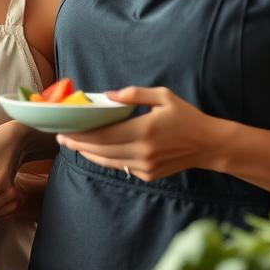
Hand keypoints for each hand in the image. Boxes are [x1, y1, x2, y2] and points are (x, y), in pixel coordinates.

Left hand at [56, 86, 220, 179]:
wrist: (209, 145)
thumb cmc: (186, 117)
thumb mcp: (163, 96)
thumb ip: (134, 94)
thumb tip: (107, 95)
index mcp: (144, 130)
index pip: (103, 135)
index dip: (80, 134)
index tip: (63, 129)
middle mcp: (143, 152)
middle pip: (100, 150)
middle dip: (77, 144)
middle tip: (60, 137)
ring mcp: (145, 167)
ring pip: (107, 162)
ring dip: (87, 153)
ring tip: (72, 144)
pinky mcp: (148, 175)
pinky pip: (120, 167)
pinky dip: (105, 159)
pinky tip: (95, 151)